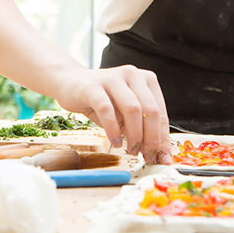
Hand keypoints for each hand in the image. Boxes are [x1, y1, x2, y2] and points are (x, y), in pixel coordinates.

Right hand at [51, 65, 171, 163]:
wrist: (70, 83)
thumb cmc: (101, 100)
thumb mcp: (124, 113)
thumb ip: (140, 127)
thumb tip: (156, 152)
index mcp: (145, 79)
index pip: (160, 111)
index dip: (163, 137)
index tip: (163, 158)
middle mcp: (132, 74)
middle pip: (150, 110)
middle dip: (151, 138)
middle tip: (147, 156)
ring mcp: (113, 78)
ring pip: (132, 109)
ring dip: (135, 135)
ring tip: (131, 150)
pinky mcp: (93, 86)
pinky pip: (107, 110)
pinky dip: (113, 128)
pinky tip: (114, 141)